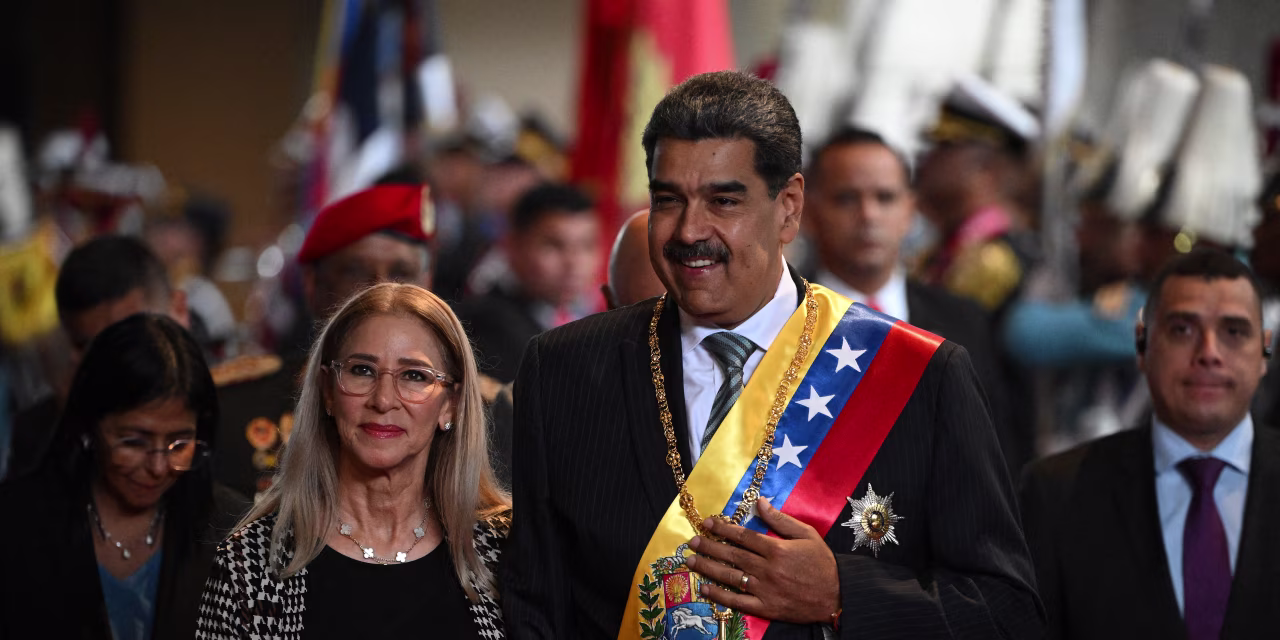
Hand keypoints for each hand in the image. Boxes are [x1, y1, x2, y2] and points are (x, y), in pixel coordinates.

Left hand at [684, 497, 839, 623]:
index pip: (743, 536)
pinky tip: (705, 588)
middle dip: (709, 547)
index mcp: (777, 549)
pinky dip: (719, 595)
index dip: (723, 529)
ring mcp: (764, 590)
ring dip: (708, 568)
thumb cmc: (822, 564)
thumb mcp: (807, 535)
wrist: (837, 596)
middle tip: (692, 541)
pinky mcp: (765, 607)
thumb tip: (760, 502)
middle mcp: (767, 569)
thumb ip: (781, 519)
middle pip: (732, 555)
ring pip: (730, 577)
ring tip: (691, 560)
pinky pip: (737, 601)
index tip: (707, 524)